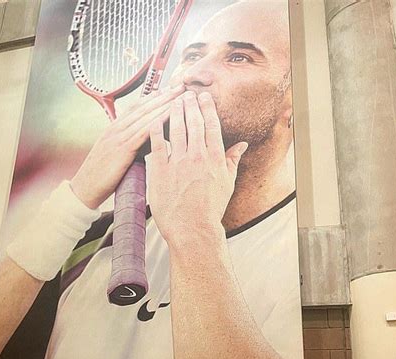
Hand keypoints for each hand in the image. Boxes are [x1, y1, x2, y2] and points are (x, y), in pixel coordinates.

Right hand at [71, 84, 183, 208]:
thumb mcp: (116, 155)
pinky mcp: (122, 149)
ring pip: (144, 117)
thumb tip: (149, 141)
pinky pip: (142, 132)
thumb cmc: (101, 176)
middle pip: (143, 107)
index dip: (153, 97)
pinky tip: (169, 116)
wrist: (85, 188)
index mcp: (114, 129)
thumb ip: (131, 145)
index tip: (168, 90)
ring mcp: (118, 137)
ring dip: (164, 105)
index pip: (136, 108)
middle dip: (163, 96)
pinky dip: (156, 123)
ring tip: (179, 97)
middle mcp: (116, 128)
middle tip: (180, 86)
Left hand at [148, 91, 247, 246]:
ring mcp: (178, 162)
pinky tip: (153, 119)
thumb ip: (233, 161)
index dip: (207, 107)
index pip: (211, 124)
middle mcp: (197, 156)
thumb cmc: (210, 209)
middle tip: (186, 93)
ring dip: (174, 111)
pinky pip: (156, 144)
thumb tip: (241, 145)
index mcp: (215, 158)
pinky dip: (155, 129)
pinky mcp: (161, 171)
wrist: (192, 229)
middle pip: (194, 121)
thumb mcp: (227, 184)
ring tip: (172, 101)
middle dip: (190, 103)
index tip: (203, 96)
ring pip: (176, 128)